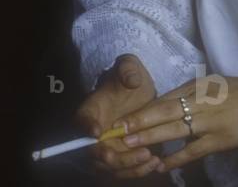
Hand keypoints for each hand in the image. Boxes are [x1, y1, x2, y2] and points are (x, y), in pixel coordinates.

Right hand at [74, 54, 162, 178]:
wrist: (140, 94)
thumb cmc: (130, 79)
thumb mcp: (130, 66)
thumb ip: (128, 69)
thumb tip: (132, 80)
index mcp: (90, 110)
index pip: (81, 121)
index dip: (85, 128)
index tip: (97, 132)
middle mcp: (93, 134)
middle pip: (94, 153)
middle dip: (113, 157)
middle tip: (136, 152)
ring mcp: (105, 148)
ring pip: (109, 167)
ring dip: (128, 167)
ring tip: (150, 158)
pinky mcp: (119, 157)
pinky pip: (123, 171)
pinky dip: (137, 170)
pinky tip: (155, 162)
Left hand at [114, 68, 237, 172]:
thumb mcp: (219, 89)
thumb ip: (196, 98)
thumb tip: (171, 112)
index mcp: (198, 86)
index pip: (160, 100)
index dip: (136, 113)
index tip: (115, 124)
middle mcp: (200, 99)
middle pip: (159, 111)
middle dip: (132, 124)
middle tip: (108, 135)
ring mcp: (210, 119)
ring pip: (171, 128)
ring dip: (146, 139)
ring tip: (125, 147)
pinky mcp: (222, 137)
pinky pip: (192, 149)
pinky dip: (176, 159)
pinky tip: (161, 166)